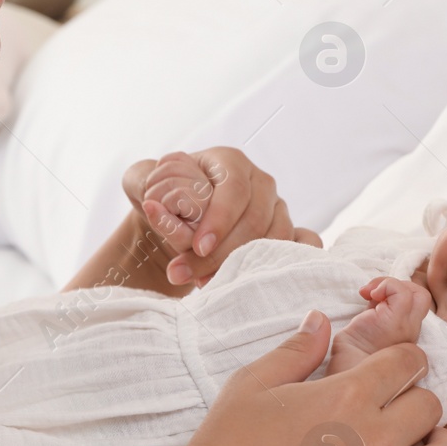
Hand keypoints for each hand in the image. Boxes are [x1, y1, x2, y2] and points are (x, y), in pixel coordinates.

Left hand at [122, 148, 320, 287]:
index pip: (235, 188)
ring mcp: (277, 207)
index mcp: (230, 162)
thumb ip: (140, 181)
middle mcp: (259, 182)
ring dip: (244, 265)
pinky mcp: (288, 231)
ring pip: (276, 236)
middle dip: (222, 252)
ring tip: (206, 283)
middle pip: (256, 218)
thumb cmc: (164, 196)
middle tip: (187, 275)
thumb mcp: (142, 181)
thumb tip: (154, 201)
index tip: (197, 247)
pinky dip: (291, 260)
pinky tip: (259, 278)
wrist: (178, 217)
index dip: (220, 219)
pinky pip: (306, 242)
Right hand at [153, 310, 446, 445]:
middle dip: (417, 402)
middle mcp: (372, 441)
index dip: (404, 361)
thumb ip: (296, 349)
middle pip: (431, 406)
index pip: (408, 362)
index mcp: (346, 396)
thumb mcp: (251, 383)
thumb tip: (321, 319)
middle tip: (398, 411)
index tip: (394, 370)